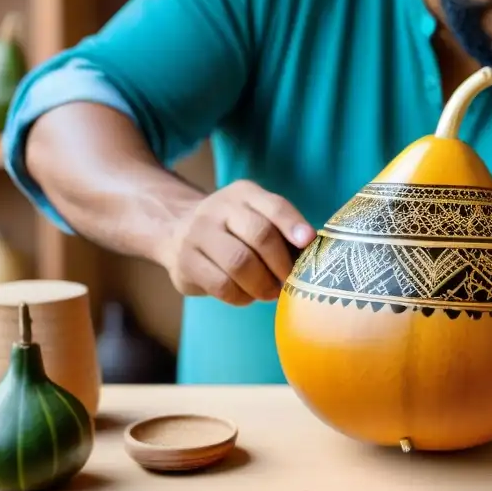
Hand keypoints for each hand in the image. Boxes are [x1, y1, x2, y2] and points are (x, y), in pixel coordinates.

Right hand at [156, 179, 315, 305]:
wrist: (177, 231)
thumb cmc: (234, 229)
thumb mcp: (256, 216)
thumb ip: (283, 229)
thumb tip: (314, 252)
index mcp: (244, 194)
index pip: (274, 206)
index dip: (293, 225)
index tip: (309, 242)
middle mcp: (219, 208)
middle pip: (259, 235)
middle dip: (282, 264)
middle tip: (290, 281)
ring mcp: (198, 234)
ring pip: (239, 263)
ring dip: (263, 284)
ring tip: (271, 291)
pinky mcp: (185, 263)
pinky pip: (221, 285)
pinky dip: (241, 296)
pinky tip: (247, 295)